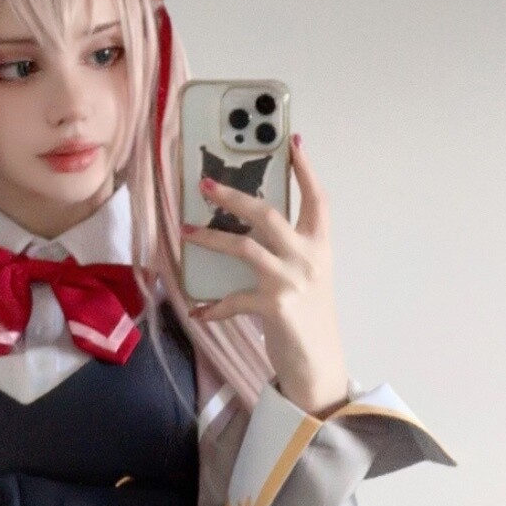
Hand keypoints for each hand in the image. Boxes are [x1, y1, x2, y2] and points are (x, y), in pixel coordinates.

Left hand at [181, 133, 348, 417]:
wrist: (318, 365)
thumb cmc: (308, 318)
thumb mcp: (308, 276)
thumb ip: (289, 251)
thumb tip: (251, 226)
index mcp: (320, 246)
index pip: (316, 199)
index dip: (305, 169)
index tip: (293, 141)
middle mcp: (308, 258)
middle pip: (268, 213)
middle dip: (234, 196)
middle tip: (205, 184)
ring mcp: (292, 280)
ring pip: (244, 247)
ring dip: (210, 239)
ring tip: (186, 232)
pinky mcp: (275, 306)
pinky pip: (233, 299)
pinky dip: (213, 306)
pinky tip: (197, 310)